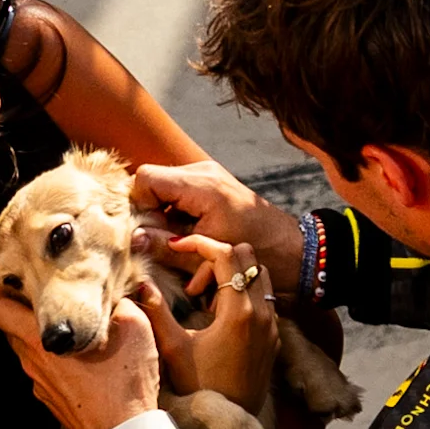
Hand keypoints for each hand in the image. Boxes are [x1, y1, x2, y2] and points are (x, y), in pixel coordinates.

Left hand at [0, 284, 162, 428]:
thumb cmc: (125, 382)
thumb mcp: (133, 327)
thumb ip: (119, 301)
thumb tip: (114, 293)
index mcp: (39, 339)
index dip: (2, 289)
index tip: (19, 281)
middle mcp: (31, 361)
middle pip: (11, 327)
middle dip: (26, 310)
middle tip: (51, 298)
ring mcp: (39, 383)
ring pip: (28, 350)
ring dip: (43, 336)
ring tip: (72, 327)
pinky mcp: (51, 399)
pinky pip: (45, 371)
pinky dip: (56, 360)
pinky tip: (83, 359)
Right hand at [132, 162, 301, 301]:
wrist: (297, 253)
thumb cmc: (260, 255)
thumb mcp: (209, 255)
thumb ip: (166, 247)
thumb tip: (132, 239)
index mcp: (202, 185)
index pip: (146, 178)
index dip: (140, 206)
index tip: (150, 234)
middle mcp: (204, 173)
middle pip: (153, 183)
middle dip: (151, 215)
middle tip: (162, 244)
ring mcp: (209, 177)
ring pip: (165, 191)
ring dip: (165, 220)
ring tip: (179, 246)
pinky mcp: (214, 188)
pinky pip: (181, 197)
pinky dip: (178, 219)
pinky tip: (189, 241)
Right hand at [145, 233, 280, 409]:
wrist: (229, 420)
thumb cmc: (200, 386)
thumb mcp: (173, 347)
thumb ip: (156, 310)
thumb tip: (141, 283)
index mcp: (239, 310)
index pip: (225, 254)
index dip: (200, 244)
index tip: (179, 247)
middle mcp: (263, 312)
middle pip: (248, 256)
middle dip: (218, 258)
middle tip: (194, 285)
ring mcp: (273, 325)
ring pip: (260, 275)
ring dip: (234, 276)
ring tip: (208, 301)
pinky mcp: (275, 338)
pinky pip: (265, 299)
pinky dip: (244, 295)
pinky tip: (222, 319)